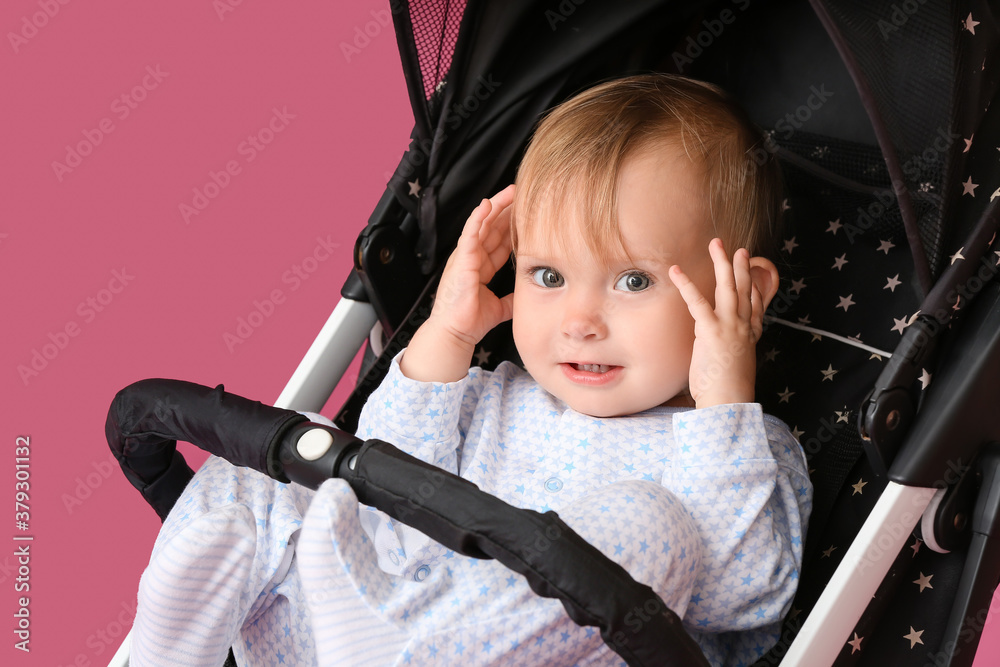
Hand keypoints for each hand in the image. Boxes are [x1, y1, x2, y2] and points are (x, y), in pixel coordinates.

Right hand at [400, 185, 514, 381]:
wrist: (456, 333)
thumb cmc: (471, 321)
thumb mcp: (500, 307)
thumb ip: (512, 298)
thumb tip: (528, 296)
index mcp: (480, 266)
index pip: (499, 240)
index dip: (512, 226)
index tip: (528, 213)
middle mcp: (472, 257)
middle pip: (492, 227)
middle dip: (507, 209)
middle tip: (522, 192)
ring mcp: (465, 257)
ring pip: (482, 224)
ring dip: (496, 206)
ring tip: (511, 191)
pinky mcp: (461, 260)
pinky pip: (470, 234)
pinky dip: (477, 218)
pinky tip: (486, 205)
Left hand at [668, 239, 764, 407]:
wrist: (729, 401)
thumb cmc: (727, 392)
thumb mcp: (733, 368)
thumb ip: (725, 353)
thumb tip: (716, 349)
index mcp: (748, 337)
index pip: (753, 307)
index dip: (753, 288)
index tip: (753, 274)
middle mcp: (742, 327)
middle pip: (743, 289)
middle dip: (740, 266)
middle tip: (737, 248)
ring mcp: (729, 326)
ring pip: (727, 287)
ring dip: (721, 263)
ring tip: (717, 244)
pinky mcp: (711, 330)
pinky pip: (697, 302)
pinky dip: (686, 284)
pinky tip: (676, 271)